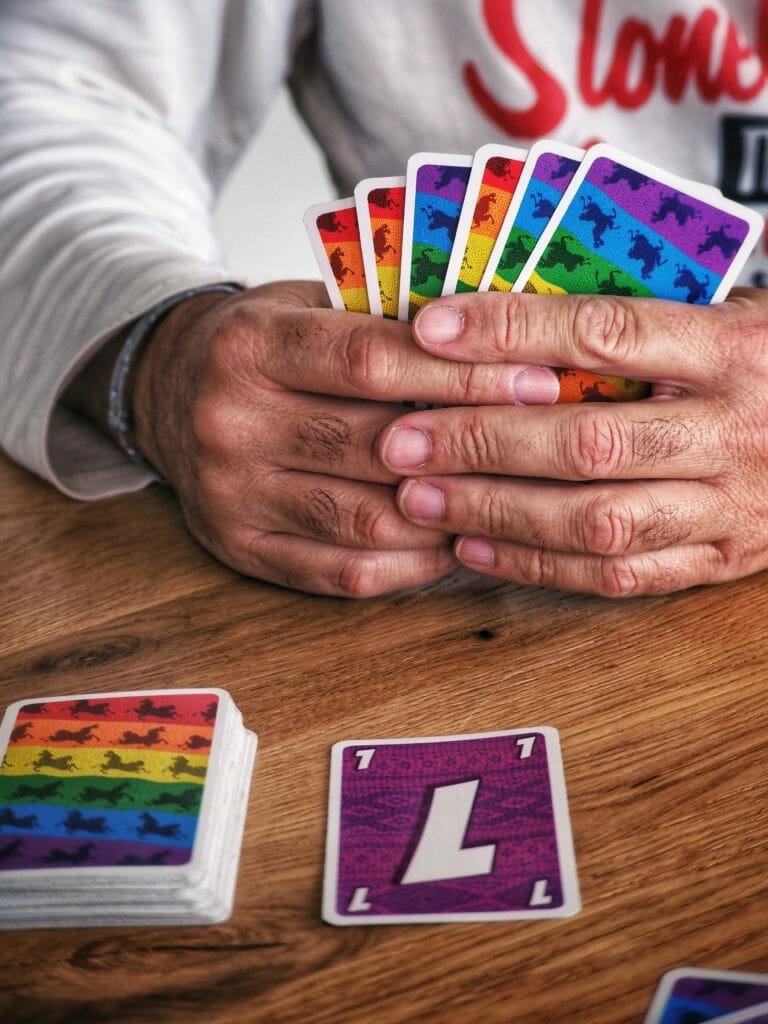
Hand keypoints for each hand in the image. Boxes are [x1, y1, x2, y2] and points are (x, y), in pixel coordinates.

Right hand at [131, 281, 555, 596]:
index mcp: (249, 344)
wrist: (168, 391)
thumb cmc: (261, 344)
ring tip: (508, 497)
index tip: (538, 379)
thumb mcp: (306, 303)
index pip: (371, 361)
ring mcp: (231, 494)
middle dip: (473, 446)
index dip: (462, 375)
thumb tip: (505, 342)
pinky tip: (453, 540)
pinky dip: (411, 563)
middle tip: (546, 445)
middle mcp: (230, 422)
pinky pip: (343, 572)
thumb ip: (387, 320)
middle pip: (375, 445)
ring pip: (366, 520)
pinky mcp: (240, 549)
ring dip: (448, 514)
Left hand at [378, 288, 767, 596]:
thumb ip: (631, 318)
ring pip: (600, 519)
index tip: (430, 330)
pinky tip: (475, 548)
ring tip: (420, 498)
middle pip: (591, 439)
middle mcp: (733, 428)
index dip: (512, 332)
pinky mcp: (722, 560)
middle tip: (402, 440)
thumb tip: (497, 312)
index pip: (607, 332)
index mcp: (732, 346)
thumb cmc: (762, 363)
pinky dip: (539, 565)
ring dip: (498, 511)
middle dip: (484, 441)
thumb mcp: (720, 314)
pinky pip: (622, 574)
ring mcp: (732, 504)